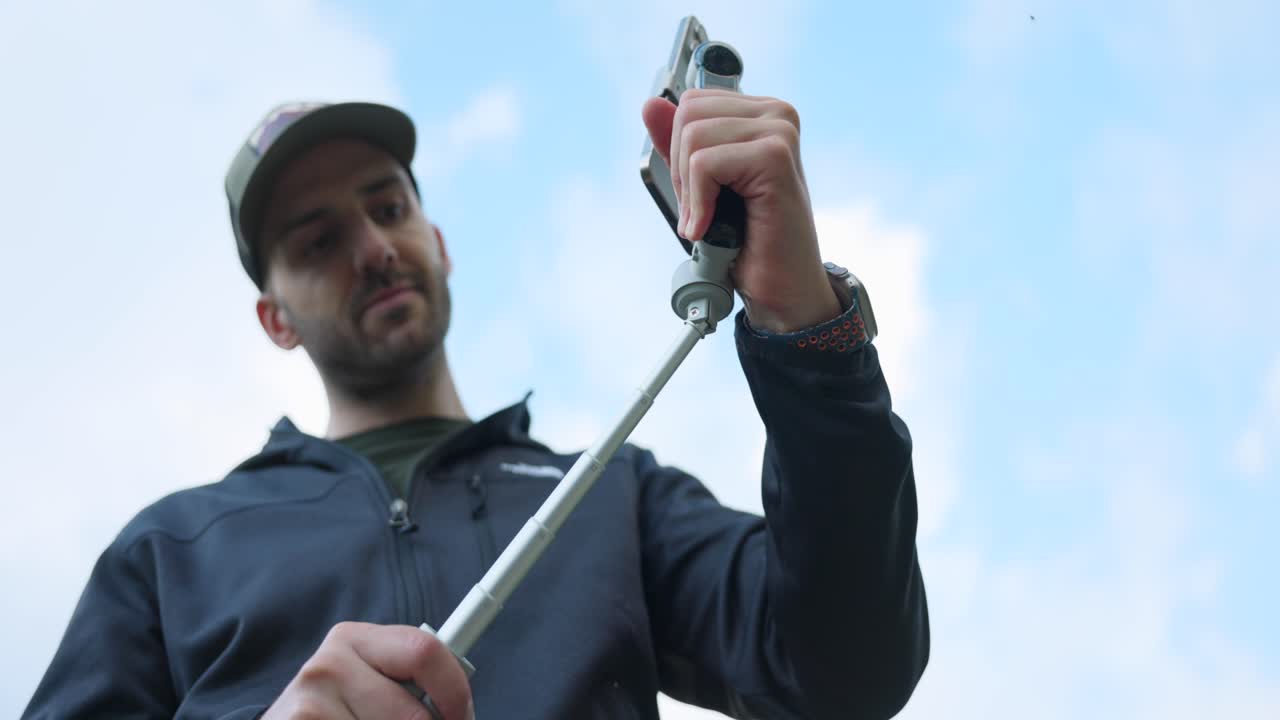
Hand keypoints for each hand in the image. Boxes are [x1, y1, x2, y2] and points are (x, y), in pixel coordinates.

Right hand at [263, 622, 472, 719]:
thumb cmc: (336, 710)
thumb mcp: (366, 680)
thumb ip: (407, 679)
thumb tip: (458, 705)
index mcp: (353, 638)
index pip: (425, 650)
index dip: (455, 691)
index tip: (461, 715)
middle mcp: (329, 664)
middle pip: (414, 713)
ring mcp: (311, 703)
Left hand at [642, 89, 840, 332]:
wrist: (781, 288)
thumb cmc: (747, 241)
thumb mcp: (700, 184)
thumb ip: (678, 143)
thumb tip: (651, 105)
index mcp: (761, 114)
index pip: (690, 103)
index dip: (681, 154)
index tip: (702, 194)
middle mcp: (776, 114)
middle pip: (688, 114)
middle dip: (682, 171)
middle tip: (704, 212)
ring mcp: (780, 132)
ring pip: (692, 137)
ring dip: (691, 192)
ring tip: (712, 221)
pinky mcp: (775, 156)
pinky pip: (704, 163)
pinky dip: (699, 203)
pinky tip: (714, 227)